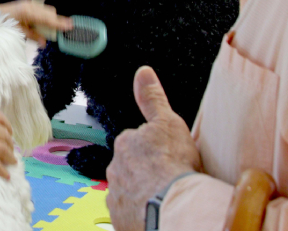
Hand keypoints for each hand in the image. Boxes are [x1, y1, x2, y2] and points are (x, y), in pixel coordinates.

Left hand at [0, 0, 71, 44]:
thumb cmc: (4, 23)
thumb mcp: (18, 32)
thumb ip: (33, 36)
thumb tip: (44, 43)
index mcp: (28, 12)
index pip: (47, 18)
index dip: (59, 23)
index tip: (69, 26)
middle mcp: (31, 5)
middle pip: (50, 12)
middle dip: (56, 22)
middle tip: (60, 31)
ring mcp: (31, 3)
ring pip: (48, 10)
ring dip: (50, 19)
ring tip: (50, 29)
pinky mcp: (30, 4)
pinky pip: (42, 10)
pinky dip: (45, 17)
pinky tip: (41, 24)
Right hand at [0, 75, 15, 178]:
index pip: (0, 119)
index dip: (7, 127)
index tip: (9, 132)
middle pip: (5, 136)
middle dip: (10, 143)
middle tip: (11, 148)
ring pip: (3, 150)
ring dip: (9, 157)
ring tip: (11, 161)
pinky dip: (2, 171)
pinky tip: (6, 175)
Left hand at [106, 66, 202, 230]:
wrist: (173, 204)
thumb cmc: (173, 163)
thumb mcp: (168, 121)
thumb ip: (152, 98)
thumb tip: (143, 71)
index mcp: (125, 144)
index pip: (136, 143)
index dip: (153, 150)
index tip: (166, 158)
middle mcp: (115, 169)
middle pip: (131, 168)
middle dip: (145, 172)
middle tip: (168, 178)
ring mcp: (116, 195)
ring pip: (130, 191)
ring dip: (143, 193)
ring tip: (165, 197)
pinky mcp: (121, 218)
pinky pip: (130, 213)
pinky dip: (141, 214)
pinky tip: (158, 212)